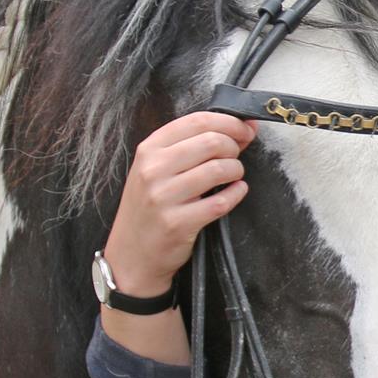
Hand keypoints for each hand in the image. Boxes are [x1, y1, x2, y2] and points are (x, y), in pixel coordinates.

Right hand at [101, 112, 256, 295]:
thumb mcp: (157, 171)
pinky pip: (221, 202)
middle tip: (237, 157)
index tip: (245, 129)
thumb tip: (241, 130)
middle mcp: (153, 170)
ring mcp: (164, 197)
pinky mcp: (178, 223)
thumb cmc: (149, 208)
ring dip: (236, 171)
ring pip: (219, 170)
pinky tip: (235, 192)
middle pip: (212, 142)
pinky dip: (236, 194)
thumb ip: (192, 147)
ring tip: (234, 176)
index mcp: (149, 150)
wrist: (131, 256)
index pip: (197, 121)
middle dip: (234, 147)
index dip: (229, 122)